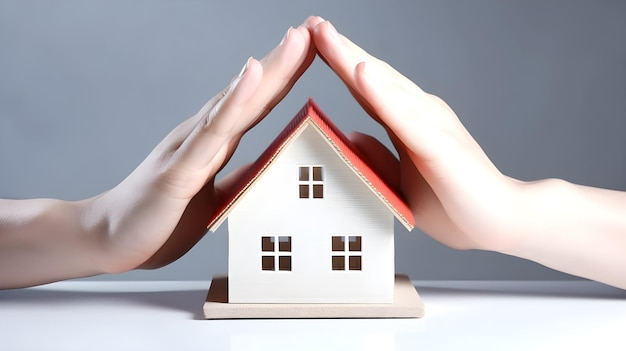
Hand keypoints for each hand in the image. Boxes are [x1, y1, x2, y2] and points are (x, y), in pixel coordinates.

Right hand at [91, 25, 315, 272]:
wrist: (109, 239)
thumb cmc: (160, 218)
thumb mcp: (214, 198)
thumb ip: (239, 177)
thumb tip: (271, 165)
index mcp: (216, 144)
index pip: (258, 104)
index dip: (286, 77)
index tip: (314, 51)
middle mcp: (205, 136)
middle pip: (253, 93)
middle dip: (286, 61)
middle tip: (316, 28)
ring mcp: (191, 148)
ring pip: (237, 103)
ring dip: (268, 70)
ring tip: (295, 39)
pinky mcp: (179, 170)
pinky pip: (212, 132)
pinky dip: (234, 101)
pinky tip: (252, 74)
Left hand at [306, 17, 625, 288]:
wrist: (502, 222)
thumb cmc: (455, 204)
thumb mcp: (400, 183)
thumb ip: (377, 158)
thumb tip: (349, 136)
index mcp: (408, 122)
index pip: (366, 88)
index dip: (339, 63)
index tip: (312, 40)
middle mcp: (419, 114)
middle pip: (371, 77)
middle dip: (338, 49)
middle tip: (311, 21)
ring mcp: (430, 125)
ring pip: (384, 87)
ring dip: (352, 59)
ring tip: (324, 33)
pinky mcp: (438, 144)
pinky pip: (404, 117)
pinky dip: (381, 94)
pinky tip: (360, 73)